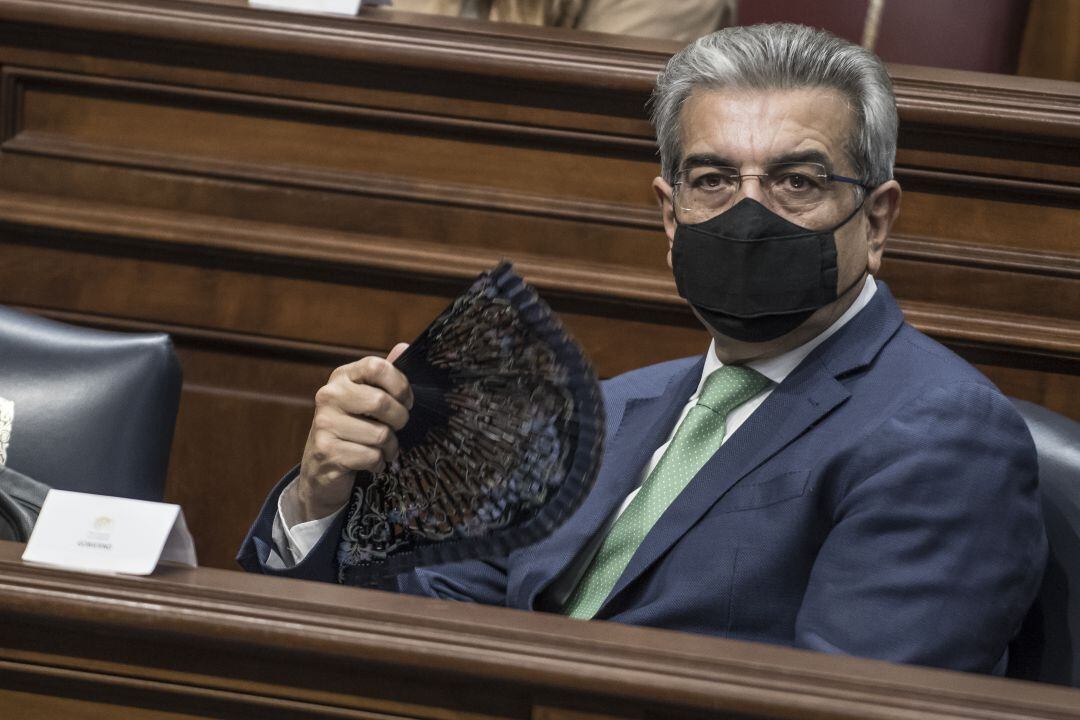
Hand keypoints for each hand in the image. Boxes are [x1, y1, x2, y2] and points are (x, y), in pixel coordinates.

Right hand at [293, 343, 411, 522]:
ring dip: (390, 447)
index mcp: (341, 377)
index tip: (406, 401)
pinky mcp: (326, 451)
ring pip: (380, 434)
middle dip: (400, 420)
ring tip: (382, 449)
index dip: (400, 385)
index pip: (376, 366)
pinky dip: (378, 463)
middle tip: (397, 428)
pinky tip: (370, 463)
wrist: (320, 471)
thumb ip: (385, 375)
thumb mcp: (366, 399)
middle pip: (381, 402)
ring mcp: (324, 423)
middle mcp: (328, 396)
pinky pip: (371, 456)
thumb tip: (404, 346)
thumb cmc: (351, 430)